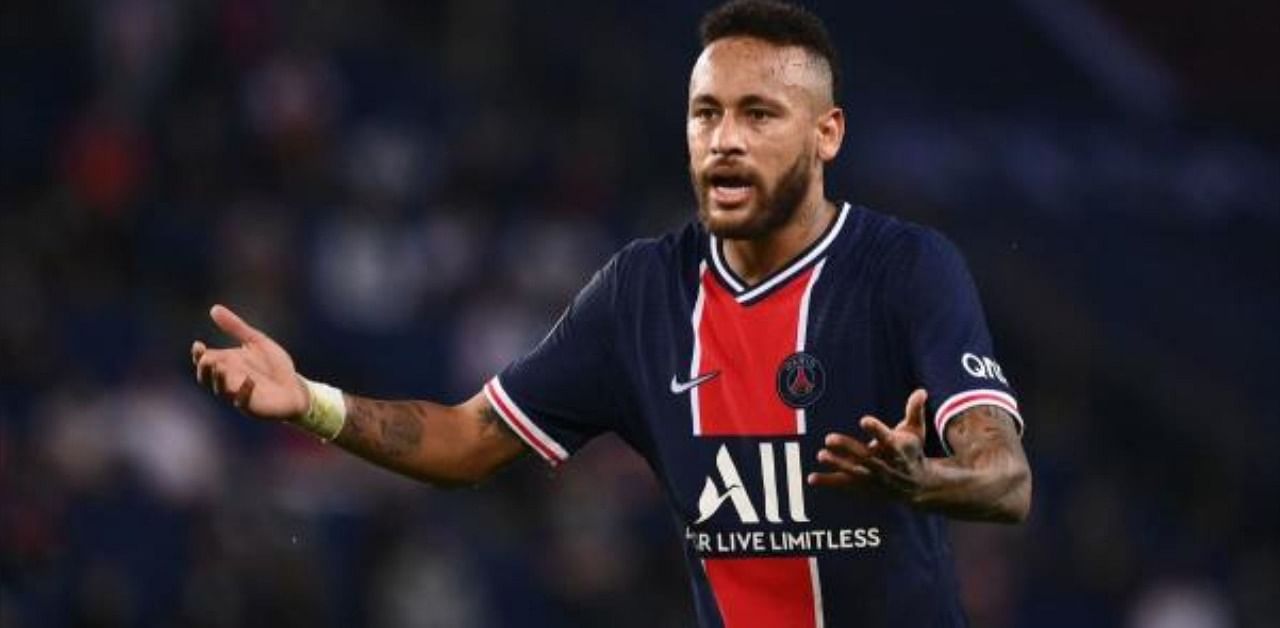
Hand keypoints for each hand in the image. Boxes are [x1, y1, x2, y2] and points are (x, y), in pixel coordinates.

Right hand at [191, 305, 308, 420]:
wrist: (296, 388)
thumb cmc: (274, 366)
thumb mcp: (256, 341)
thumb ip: (236, 327)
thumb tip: (214, 308)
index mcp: (227, 364)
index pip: (205, 360)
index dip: (198, 355)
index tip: (198, 345)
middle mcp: (228, 380)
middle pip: (207, 378)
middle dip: (204, 369)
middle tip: (205, 359)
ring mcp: (238, 394)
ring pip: (221, 390)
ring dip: (218, 380)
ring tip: (219, 367)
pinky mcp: (252, 406)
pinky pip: (244, 402)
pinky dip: (244, 392)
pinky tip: (249, 381)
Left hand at [808, 389, 932, 501]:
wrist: (918, 486)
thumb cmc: (912, 452)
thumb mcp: (916, 432)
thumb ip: (915, 411)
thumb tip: (921, 391)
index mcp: (897, 449)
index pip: (886, 438)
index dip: (876, 430)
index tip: (863, 420)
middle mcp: (885, 465)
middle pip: (865, 457)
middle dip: (848, 448)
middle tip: (829, 438)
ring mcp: (873, 478)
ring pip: (854, 473)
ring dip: (837, 464)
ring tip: (821, 455)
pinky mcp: (864, 487)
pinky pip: (844, 485)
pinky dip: (828, 482)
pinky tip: (811, 478)